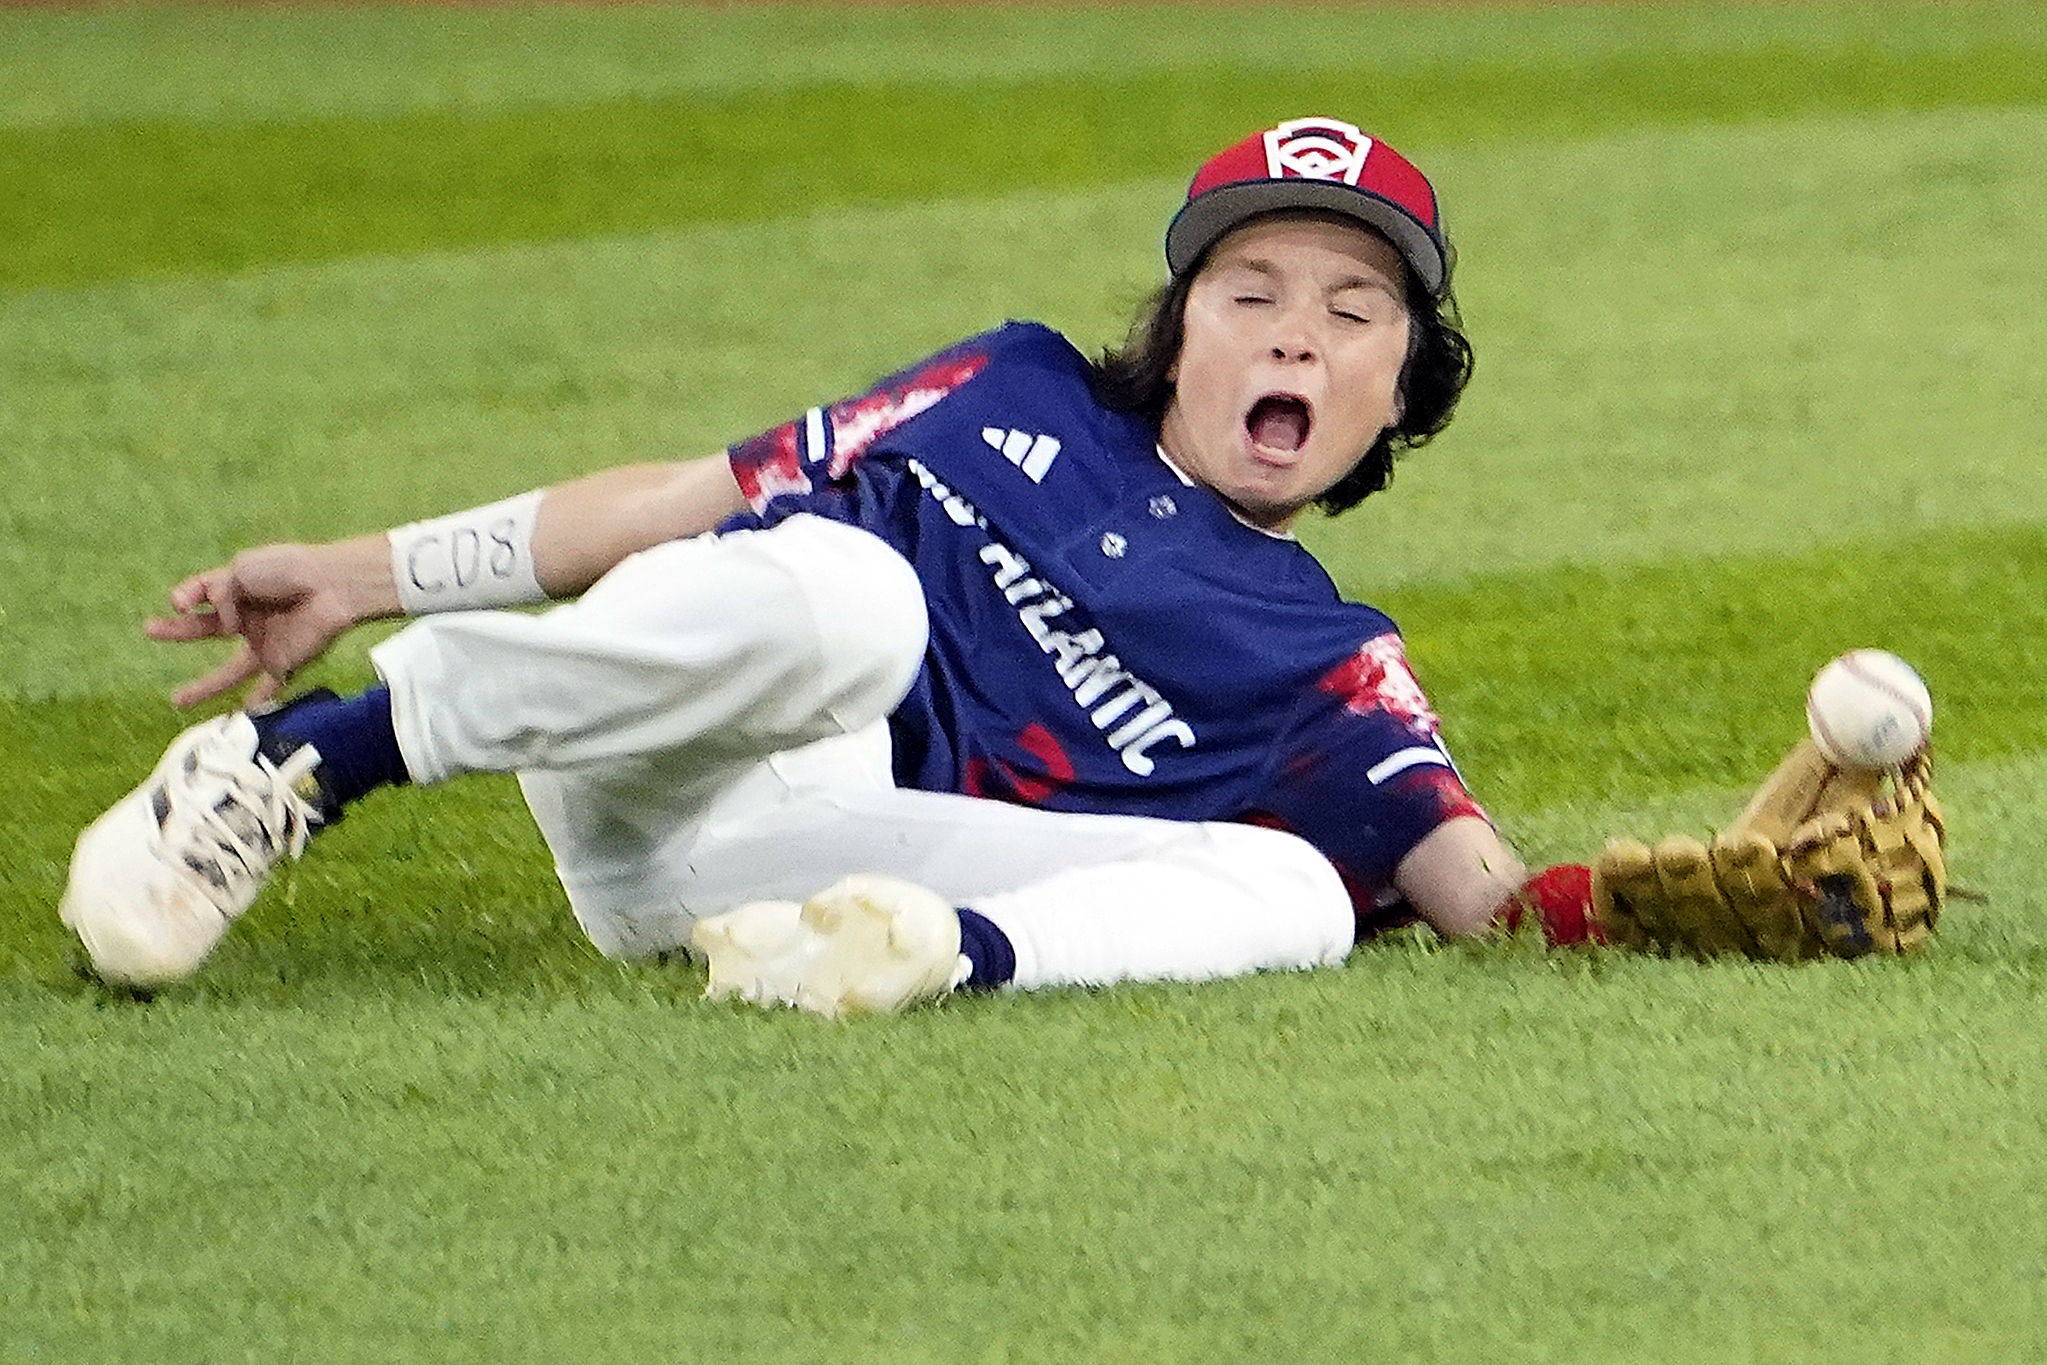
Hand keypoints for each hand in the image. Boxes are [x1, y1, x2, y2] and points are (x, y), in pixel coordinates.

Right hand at [147, 543, 369, 707]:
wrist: (332, 587)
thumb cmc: (288, 570)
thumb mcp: (242, 570)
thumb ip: (218, 596)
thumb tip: (223, 624)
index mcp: (241, 588)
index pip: (205, 592)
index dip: (188, 594)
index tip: (179, 603)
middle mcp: (250, 618)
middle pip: (207, 629)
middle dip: (178, 631)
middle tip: (149, 630)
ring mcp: (266, 643)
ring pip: (230, 671)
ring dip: (205, 686)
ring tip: (177, 700)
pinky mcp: (283, 663)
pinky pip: (268, 689)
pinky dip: (255, 705)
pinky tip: (240, 720)